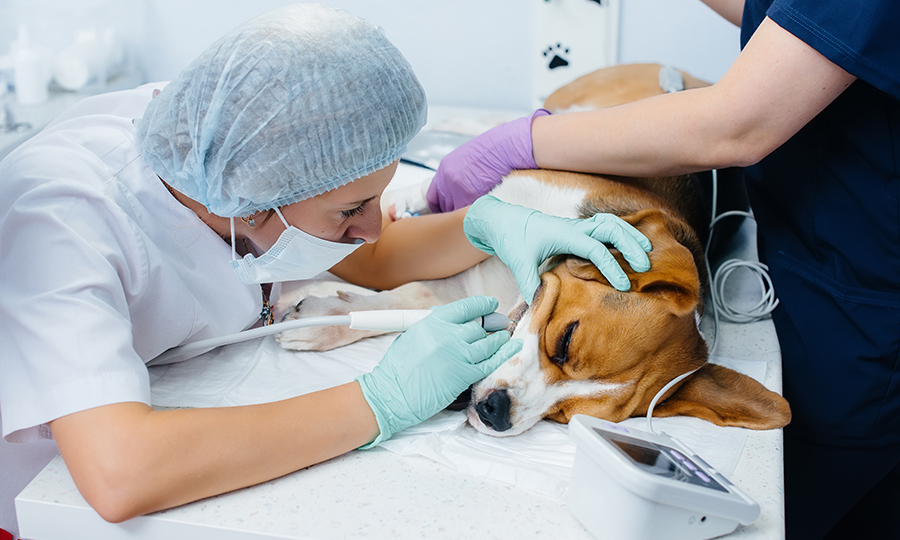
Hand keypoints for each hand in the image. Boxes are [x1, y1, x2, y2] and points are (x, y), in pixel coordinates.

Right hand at [357, 296, 522, 445]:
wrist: (392, 395)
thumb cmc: (397, 368)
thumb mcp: (411, 336)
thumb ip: (431, 325)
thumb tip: (447, 316)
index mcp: (432, 322)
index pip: (465, 307)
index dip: (482, 304)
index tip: (491, 304)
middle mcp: (447, 335)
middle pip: (479, 325)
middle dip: (493, 323)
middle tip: (501, 323)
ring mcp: (457, 355)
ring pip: (488, 342)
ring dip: (500, 338)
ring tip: (505, 336)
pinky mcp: (464, 375)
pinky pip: (491, 362)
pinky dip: (505, 353)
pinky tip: (514, 347)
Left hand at [426, 109, 550, 212]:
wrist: (510, 146)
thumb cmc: (496, 151)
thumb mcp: (470, 159)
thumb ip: (460, 175)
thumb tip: (461, 190)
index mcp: (445, 169)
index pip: (433, 197)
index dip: (439, 207)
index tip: (445, 213)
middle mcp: (447, 179)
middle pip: (443, 207)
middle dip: (453, 212)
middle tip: (464, 216)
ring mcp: (457, 189)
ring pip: (455, 213)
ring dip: (464, 216)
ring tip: (477, 215)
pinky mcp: (470, 196)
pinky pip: (468, 213)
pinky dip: (475, 215)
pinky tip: (484, 213)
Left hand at [464, 195, 651, 301]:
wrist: (501, 220)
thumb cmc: (511, 239)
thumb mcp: (519, 264)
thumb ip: (531, 286)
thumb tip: (540, 308)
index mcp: (564, 234)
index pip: (596, 249)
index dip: (612, 267)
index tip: (624, 286)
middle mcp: (574, 226)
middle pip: (611, 228)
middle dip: (631, 245)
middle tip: (645, 266)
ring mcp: (577, 225)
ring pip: (611, 222)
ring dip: (630, 234)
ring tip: (646, 251)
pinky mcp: (577, 228)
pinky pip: (604, 225)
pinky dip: (621, 231)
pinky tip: (631, 243)